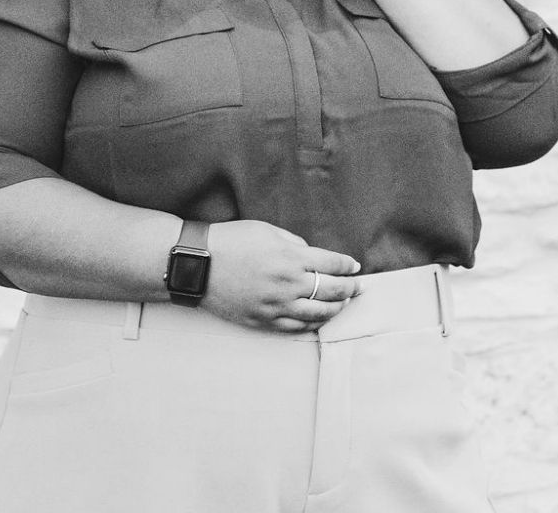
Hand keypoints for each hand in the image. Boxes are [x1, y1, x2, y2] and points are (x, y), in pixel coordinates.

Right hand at [201, 220, 362, 332]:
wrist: (198, 264)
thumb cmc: (231, 240)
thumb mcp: (266, 231)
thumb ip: (294, 242)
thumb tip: (310, 254)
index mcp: (291, 257)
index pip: (332, 263)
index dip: (347, 265)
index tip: (354, 266)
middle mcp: (289, 284)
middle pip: (332, 290)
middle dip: (350, 288)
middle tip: (358, 287)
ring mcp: (277, 306)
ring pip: (320, 313)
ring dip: (337, 308)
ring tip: (343, 304)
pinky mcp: (264, 321)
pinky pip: (297, 327)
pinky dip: (313, 323)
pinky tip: (319, 318)